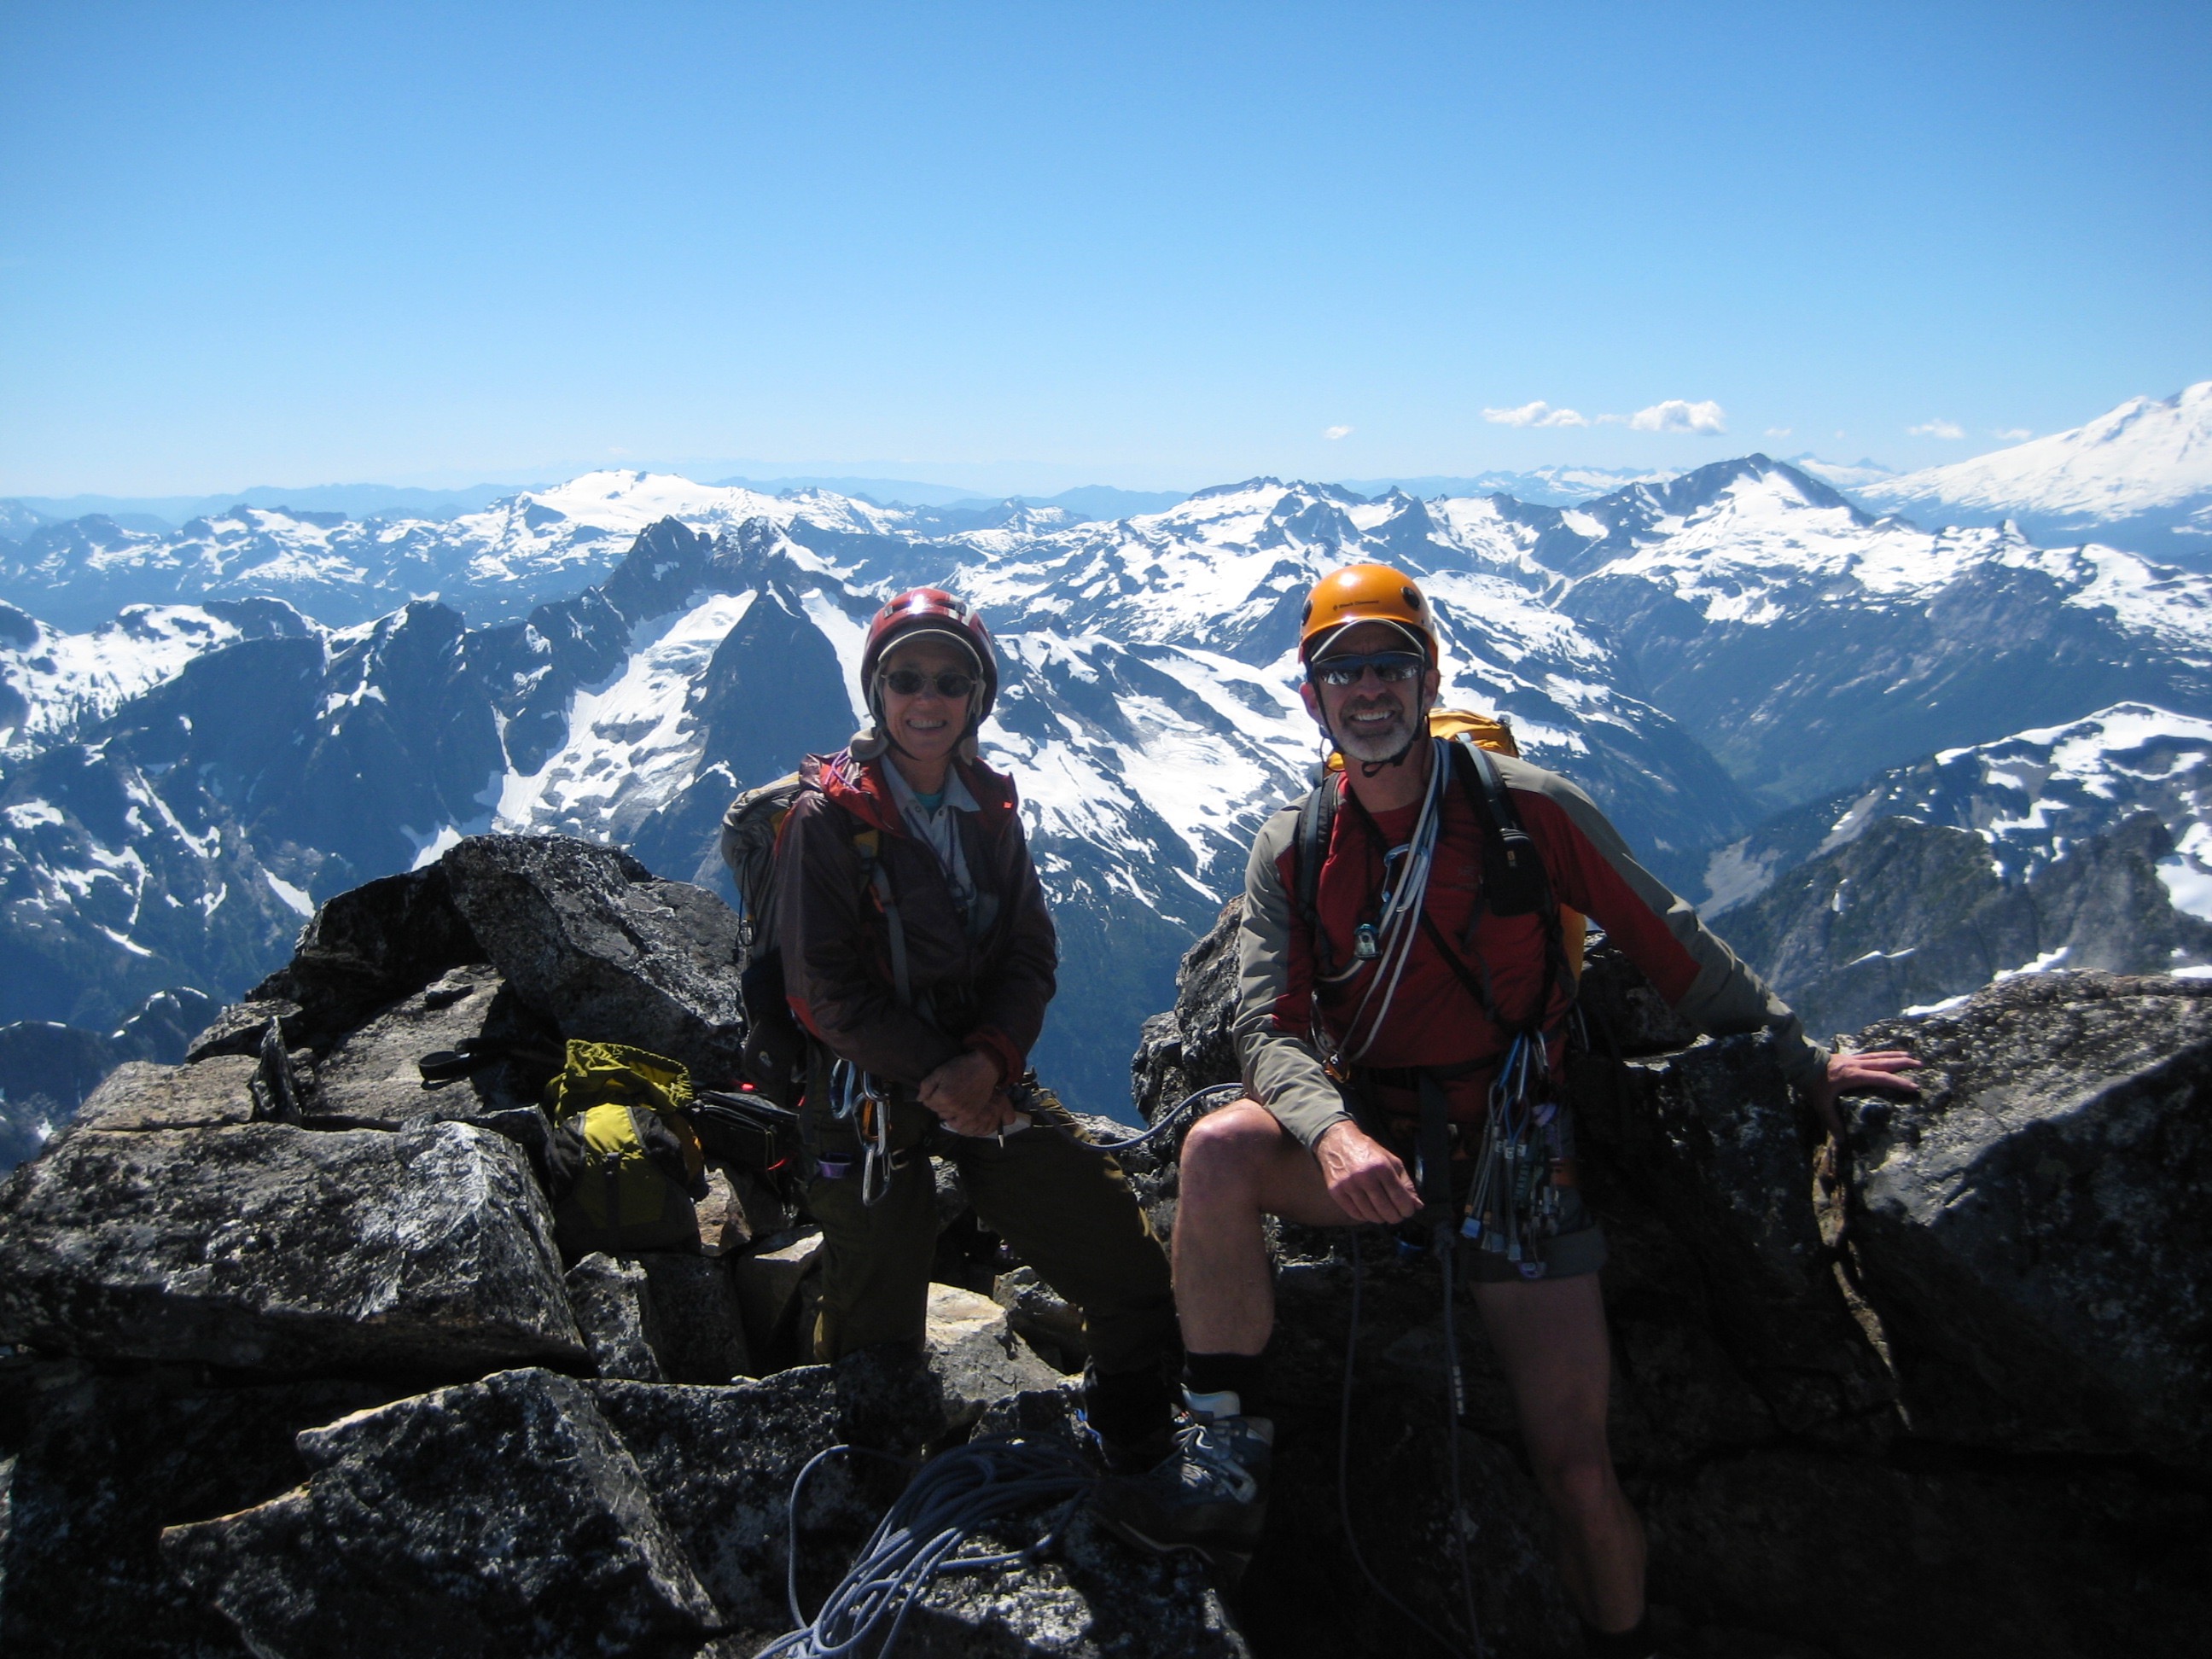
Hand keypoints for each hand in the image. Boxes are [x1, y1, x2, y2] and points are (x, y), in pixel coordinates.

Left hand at [917, 1050, 1012, 1136]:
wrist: (984, 1068)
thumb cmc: (961, 1066)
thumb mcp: (940, 1071)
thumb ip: (926, 1085)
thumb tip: (919, 1099)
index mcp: (942, 1096)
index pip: (927, 1102)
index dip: (929, 1095)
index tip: (936, 1088)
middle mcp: (952, 1107)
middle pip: (935, 1109)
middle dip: (936, 1102)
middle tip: (944, 1091)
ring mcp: (962, 1112)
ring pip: (945, 1116)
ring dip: (944, 1109)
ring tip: (951, 1099)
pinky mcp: (972, 1114)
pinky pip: (957, 1123)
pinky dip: (953, 1119)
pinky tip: (955, 1111)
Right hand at [1315, 1120, 1422, 1224]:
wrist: (1337, 1142)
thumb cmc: (1368, 1152)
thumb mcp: (1391, 1161)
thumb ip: (1405, 1183)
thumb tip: (1417, 1205)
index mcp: (1381, 1166)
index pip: (1399, 1196)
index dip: (1407, 1209)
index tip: (1408, 1212)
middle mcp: (1364, 1176)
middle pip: (1385, 1208)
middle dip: (1395, 1217)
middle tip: (1397, 1216)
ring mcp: (1348, 1184)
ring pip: (1370, 1214)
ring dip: (1380, 1218)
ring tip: (1383, 1215)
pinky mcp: (1335, 1190)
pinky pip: (1354, 1213)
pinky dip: (1364, 1217)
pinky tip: (1369, 1212)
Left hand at [1806, 1048, 1922, 1134]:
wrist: (1799, 1061)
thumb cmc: (1811, 1082)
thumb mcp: (1821, 1103)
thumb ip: (1832, 1121)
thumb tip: (1842, 1140)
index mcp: (1854, 1075)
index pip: (1881, 1078)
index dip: (1899, 1082)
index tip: (1914, 1086)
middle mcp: (1856, 1064)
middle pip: (1884, 1062)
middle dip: (1903, 1063)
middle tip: (1920, 1063)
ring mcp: (1852, 1058)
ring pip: (1877, 1055)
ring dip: (1894, 1055)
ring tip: (1909, 1055)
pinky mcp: (1847, 1056)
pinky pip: (1869, 1054)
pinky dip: (1880, 1054)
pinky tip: (1885, 1055)